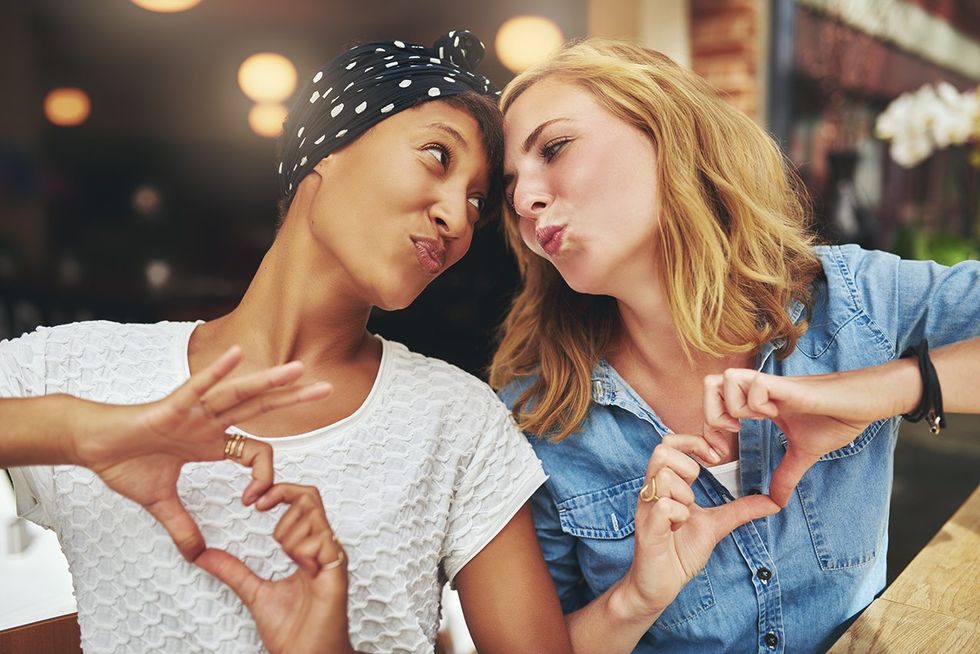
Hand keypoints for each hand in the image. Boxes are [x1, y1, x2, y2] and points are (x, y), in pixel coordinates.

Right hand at [73, 346, 331, 558]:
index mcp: (211, 442)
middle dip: (294, 399)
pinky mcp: (172, 406)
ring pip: (239, 394)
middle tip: (328, 390)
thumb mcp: (160, 503)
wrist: (92, 444)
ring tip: (298, 370)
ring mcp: (194, 411)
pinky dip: (217, 372)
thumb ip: (182, 526)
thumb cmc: (125, 463)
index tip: (254, 502)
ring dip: (268, 382)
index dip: (263, 476)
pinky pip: (199, 386)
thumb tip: (196, 555)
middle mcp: (210, 421)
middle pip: (261, 407)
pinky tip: (238, 355)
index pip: (255, 451)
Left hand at [196, 484, 353, 653]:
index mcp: (308, 548)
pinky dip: (301, 548)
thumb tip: (205, 556)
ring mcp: (331, 557)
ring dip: (288, 528)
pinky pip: (321, 541)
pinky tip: (299, 566)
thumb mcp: (253, 593)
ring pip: (313, 515)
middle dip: (282, 495)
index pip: (302, 501)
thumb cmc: (292, 632)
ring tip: (284, 553)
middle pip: (310, 496)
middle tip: (258, 506)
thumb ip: (234, 571)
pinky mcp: (336, 572)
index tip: (252, 502)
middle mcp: (323, 548)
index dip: (278, 491)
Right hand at [620, 435, 778, 617]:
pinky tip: (679, 528)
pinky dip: (679, 515)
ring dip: (684, 493)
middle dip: (688, 465)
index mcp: (666, 485)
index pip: (669, 443)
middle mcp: (652, 491)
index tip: (715, 457)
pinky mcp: (647, 529)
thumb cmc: (680, 552)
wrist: (658, 585)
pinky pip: (665, 507)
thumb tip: (774, 501)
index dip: (693, 442)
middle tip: (698, 488)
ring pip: (664, 476)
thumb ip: (740, 510)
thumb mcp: (716, 525)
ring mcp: (647, 509)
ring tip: (686, 514)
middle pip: (662, 450)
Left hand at [702, 369, 882, 506]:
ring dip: (732, 406)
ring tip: (749, 424)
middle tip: (730, 437)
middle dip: (711, 415)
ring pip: (726, 378)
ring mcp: (771, 384)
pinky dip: (759, 403)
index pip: (713, 404)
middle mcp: (758, 390)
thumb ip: (786, 474)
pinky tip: (774, 414)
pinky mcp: (786, 384)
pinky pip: (756, 386)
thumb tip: (778, 503)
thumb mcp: (803, 453)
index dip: (709, 429)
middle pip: (709, 384)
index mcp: (757, 403)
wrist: (863, 404)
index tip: (723, 453)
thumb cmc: (835, 419)